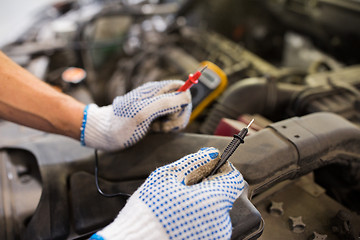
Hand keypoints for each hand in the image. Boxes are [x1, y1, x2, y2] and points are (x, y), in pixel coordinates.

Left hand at [81, 80, 191, 150]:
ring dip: (171, 125)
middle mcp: (158, 96)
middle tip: (162, 124)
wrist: (105, 134)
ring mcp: (157, 107)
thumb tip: (186, 96)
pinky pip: (170, 121)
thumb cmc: (121, 124)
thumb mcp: (143, 113)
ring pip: (178, 113)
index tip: (173, 113)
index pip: (182, 87)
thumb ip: (166, 103)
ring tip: (155, 128)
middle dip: (177, 117)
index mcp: (156, 90)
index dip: (183, 101)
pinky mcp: (155, 117)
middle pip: (183, 103)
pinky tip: (154, 131)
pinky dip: (166, 129)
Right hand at [90, 147, 244, 239]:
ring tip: (177, 204)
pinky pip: (207, 224)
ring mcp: (215, 235)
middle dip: (207, 186)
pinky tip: (178, 217)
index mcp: (215, 200)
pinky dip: (196, 218)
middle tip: (183, 187)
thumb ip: (195, 162)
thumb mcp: (169, 177)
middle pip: (223, 194)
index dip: (221, 168)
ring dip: (201, 203)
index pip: (233, 178)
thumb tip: (212, 154)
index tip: (208, 166)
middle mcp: (221, 221)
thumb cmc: (149, 210)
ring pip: (214, 210)